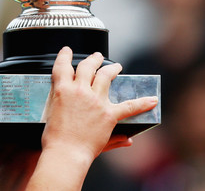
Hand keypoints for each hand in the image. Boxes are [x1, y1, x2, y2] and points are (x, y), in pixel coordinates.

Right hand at [41, 47, 157, 163]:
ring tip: (116, 66)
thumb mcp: (53, 118)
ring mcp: (96, 101)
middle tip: (96, 56)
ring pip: (106, 76)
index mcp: (62, 90)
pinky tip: (152, 100)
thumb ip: (65, 111)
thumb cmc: (55, 139)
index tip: (67, 51)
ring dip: (112, 69)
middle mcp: (80, 90)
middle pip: (87, 67)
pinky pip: (129, 106)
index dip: (65, 56)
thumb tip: (75, 107)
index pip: (63, 66)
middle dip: (93, 59)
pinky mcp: (109, 114)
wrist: (65, 152)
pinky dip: (142, 103)